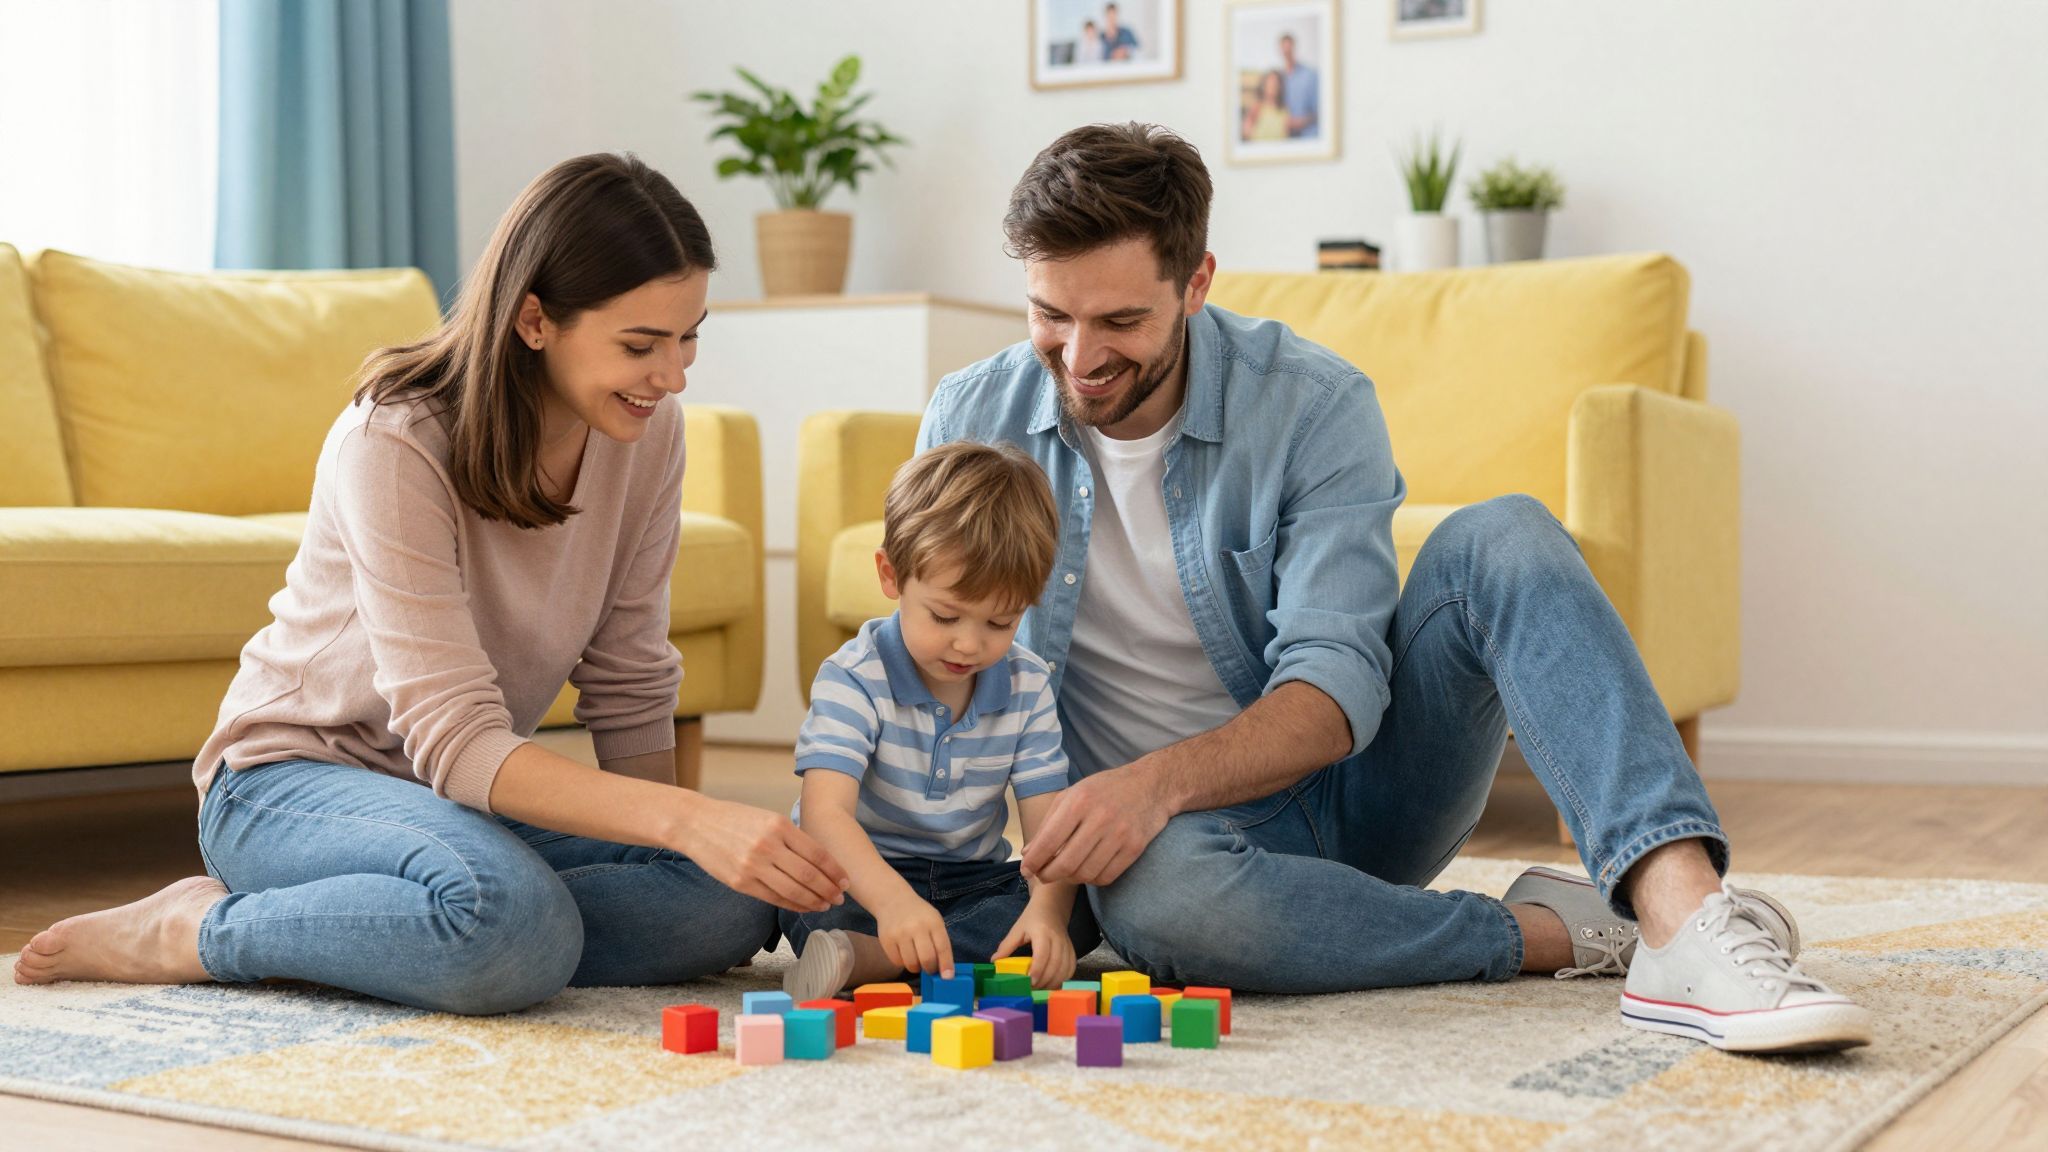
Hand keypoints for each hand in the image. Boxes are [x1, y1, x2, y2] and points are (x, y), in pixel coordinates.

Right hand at [674, 795, 847, 913]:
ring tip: (825, 905)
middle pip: (809, 874)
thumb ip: (791, 837)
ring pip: (793, 890)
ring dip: (813, 901)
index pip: (817, 853)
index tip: (845, 881)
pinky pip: (773, 898)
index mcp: (779, 825)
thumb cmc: (736, 819)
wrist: (696, 824)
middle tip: (840, 897)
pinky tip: (803, 906)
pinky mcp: (740, 882)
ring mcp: (753, 866)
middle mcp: (768, 845)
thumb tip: (820, 861)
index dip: (835, 870)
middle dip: (828, 889)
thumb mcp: (767, 818)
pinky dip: (792, 904)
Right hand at [875, 892, 953, 978]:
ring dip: (916, 967)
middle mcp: (916, 927)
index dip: (946, 965)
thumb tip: (945, 971)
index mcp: (933, 922)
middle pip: (927, 959)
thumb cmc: (919, 915)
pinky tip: (904, 952)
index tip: (948, 977)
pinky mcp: (886, 940)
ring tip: (916, 959)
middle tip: (929, 968)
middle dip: (930, 969)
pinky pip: (897, 962)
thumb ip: (940, 942)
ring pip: (911, 963)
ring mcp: (900, 933)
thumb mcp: (934, 921)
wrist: (893, 901)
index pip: (942, 948)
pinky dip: (903, 962)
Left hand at [993, 905, 1076, 988]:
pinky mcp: (1072, 951)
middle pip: (1055, 964)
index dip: (1038, 969)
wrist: (1051, 908)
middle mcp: (1057, 939)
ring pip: (1065, 969)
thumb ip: (1006, 946)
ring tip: (1040, 989)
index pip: (1043, 953)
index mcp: (1042, 932)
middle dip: (1044, 980)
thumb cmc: (1032, 919)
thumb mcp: (1017, 929)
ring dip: (1053, 982)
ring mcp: (1067, 945)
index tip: (1030, 982)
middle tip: (1031, 989)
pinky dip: (1062, 979)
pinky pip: (1070, 969)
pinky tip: (1052, 984)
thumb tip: (994, 961)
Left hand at [1019, 764, 1170, 885]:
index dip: (1033, 862)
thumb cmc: (1105, 789)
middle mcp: (1099, 818)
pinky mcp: (1135, 848)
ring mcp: (1120, 834)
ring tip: (1066, 871)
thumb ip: (1048, 823)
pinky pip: (1106, 877)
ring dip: (1070, 879)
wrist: (1151, 785)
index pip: (1048, 842)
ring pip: (1085, 874)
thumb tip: (1028, 853)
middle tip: (1044, 876)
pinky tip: (1088, 869)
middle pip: (1065, 864)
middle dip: (1048, 876)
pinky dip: (1092, 879)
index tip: (1026, 870)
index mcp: (1079, 801)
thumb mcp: (1073, 794)